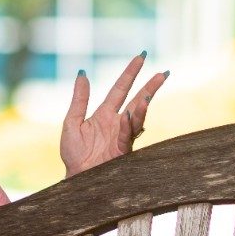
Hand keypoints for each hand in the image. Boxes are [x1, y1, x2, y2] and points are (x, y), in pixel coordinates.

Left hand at [60, 52, 168, 175]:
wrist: (76, 177)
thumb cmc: (73, 154)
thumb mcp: (71, 122)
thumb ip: (79, 99)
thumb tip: (82, 74)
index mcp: (104, 114)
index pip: (120, 89)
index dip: (130, 73)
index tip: (142, 57)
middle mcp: (116, 122)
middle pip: (136, 100)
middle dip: (150, 87)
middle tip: (163, 73)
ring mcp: (121, 135)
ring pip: (137, 116)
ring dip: (144, 104)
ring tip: (149, 92)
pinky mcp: (122, 149)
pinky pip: (127, 134)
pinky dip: (128, 124)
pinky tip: (128, 114)